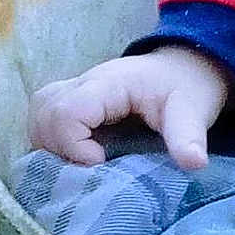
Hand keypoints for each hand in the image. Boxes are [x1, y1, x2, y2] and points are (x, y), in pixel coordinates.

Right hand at [27, 46, 232, 171]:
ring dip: (49, 143)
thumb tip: (195, 164)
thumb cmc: (189, 87)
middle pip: (45, 112)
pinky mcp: (76, 101)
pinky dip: (51, 139)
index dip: (73, 144)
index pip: (67, 111)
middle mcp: (85, 83)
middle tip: (89, 167)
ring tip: (78, 163)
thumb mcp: (194, 111)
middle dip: (58, 146)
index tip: (100, 161)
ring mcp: (77, 90)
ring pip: (39, 114)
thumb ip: (189, 136)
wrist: (187, 68)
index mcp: (110, 84)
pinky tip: (74, 156)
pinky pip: (45, 117)